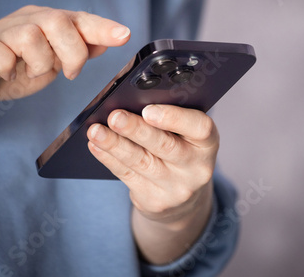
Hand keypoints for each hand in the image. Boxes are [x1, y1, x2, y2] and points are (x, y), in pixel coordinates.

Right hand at [0, 5, 129, 134]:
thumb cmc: (13, 71)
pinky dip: (9, 68)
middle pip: (58, 22)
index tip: (124, 35)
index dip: (102, 27)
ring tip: (29, 73)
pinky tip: (7, 74)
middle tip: (67, 73)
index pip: (78, 19)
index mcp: (47, 23)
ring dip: (39, 63)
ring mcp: (2, 31)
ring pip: (31, 36)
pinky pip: (0, 52)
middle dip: (71, 53)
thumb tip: (106, 41)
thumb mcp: (53, 63)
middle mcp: (26, 21)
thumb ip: (76, 51)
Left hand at [87, 104, 217, 263]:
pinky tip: (96, 146)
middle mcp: (196, 168)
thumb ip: (170, 120)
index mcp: (208, 143)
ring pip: (141, 162)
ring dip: (115, 144)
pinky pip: (127, 175)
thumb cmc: (182, 151)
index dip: (174, 118)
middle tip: (115, 117)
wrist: (183, 197)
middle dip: (136, 130)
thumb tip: (132, 102)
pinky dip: (109, 158)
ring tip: (95, 131)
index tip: (149, 110)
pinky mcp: (155, 201)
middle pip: (164, 146)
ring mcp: (176, 188)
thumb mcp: (188, 135)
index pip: (200, 128)